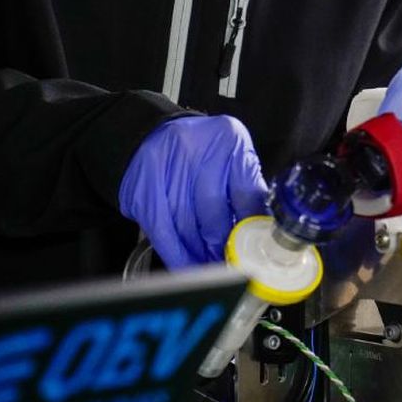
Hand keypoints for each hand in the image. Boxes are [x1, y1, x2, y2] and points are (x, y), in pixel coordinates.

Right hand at [119, 115, 267, 268]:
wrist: (160, 133)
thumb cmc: (205, 152)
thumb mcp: (236, 162)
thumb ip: (250, 194)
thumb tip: (261, 234)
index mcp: (229, 139)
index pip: (245, 192)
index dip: (248, 229)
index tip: (251, 252)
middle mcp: (194, 146)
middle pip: (212, 209)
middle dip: (221, 244)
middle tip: (229, 264)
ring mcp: (163, 164)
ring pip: (184, 223)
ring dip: (198, 252)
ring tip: (209, 268)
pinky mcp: (140, 185)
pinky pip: (160, 228)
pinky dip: (174, 251)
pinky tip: (184, 263)